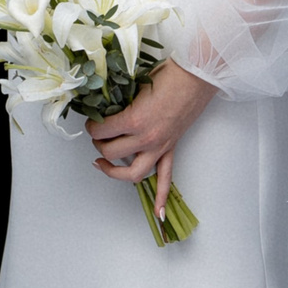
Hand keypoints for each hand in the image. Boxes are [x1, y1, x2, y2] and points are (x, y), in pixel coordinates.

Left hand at [85, 62, 215, 217]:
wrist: (197, 75)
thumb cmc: (169, 74)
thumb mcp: (135, 85)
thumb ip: (119, 100)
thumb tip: (104, 105)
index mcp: (134, 120)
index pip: (101, 132)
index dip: (91, 127)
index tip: (91, 122)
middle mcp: (146, 138)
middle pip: (112, 153)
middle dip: (100, 145)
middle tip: (97, 136)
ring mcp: (160, 147)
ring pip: (133, 173)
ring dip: (115, 172)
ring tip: (103, 164)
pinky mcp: (171, 148)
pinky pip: (167, 178)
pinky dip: (162, 197)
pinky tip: (158, 212)